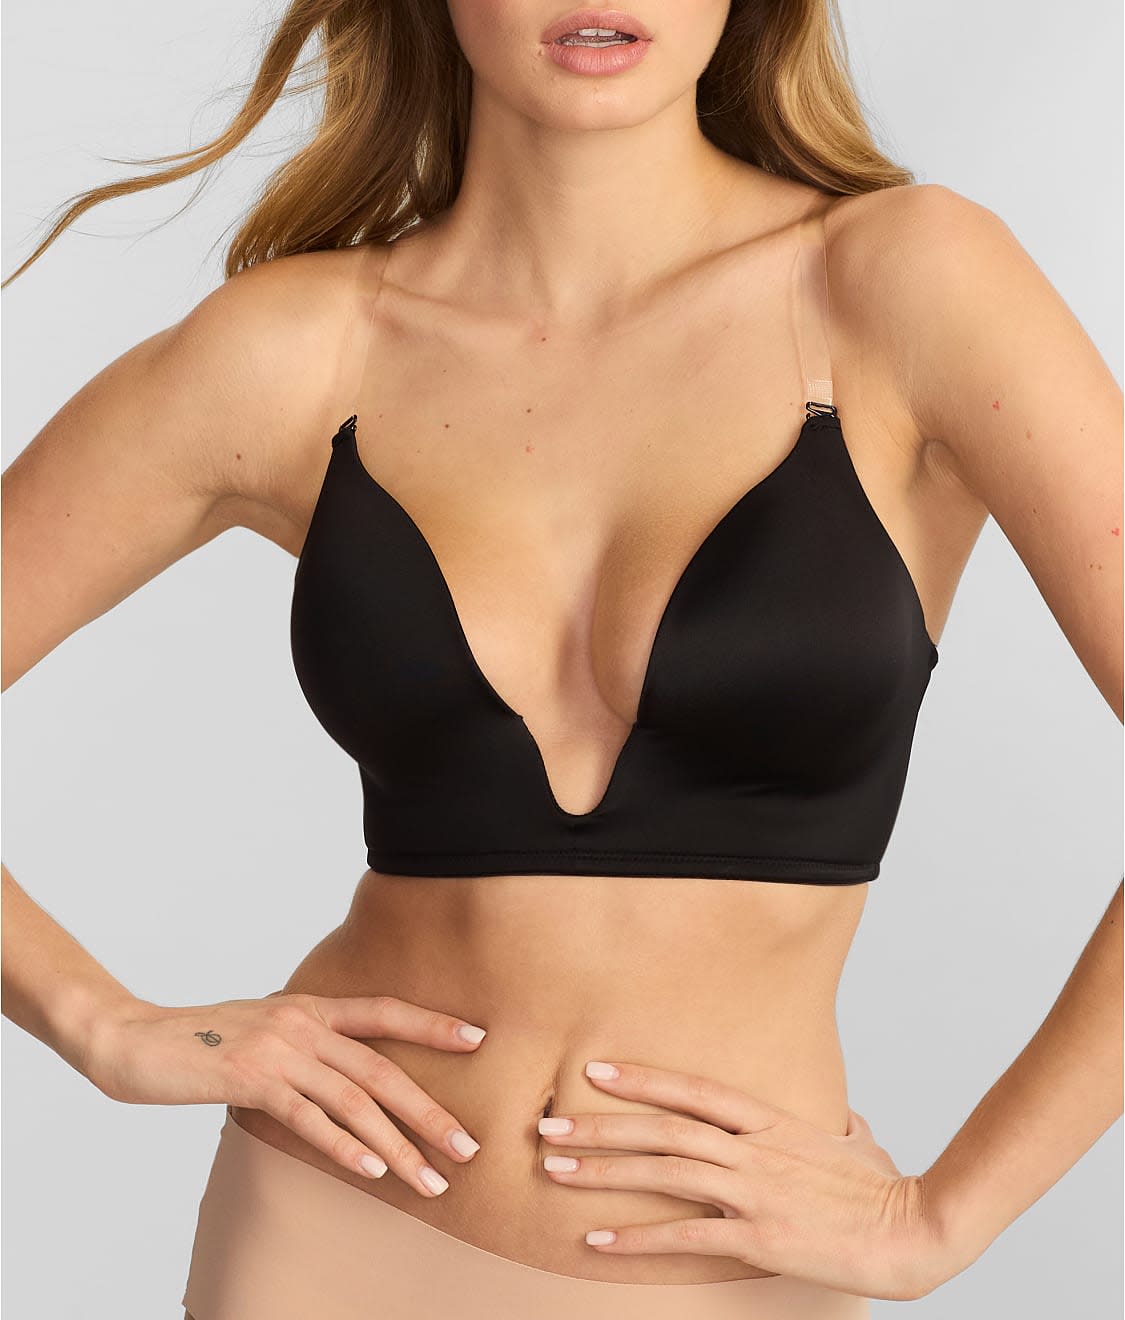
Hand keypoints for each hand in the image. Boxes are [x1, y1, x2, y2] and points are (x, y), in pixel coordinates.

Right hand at [87, 993, 486, 1197]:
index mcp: (311, 1006)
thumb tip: (343, 1073)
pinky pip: (309, 1118)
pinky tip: (372, 1172)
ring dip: (398, 1146)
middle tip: (468, 1147)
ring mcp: (279, 1049)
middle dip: (430, 1111)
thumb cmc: (200, 1040)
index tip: (477, 1039)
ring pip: (355, 1101)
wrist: (135, 1039)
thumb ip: (305, 1043)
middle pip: (382, 1069)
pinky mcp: (250, 1079)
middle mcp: (303, 1022)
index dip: (432, 1023)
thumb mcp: (263, 1028)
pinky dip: (344, 1146)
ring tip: (431, 1180)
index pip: (384, 1011)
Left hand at [538, 1060, 946, 1300]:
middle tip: (548, 1125)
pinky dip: (636, 1238)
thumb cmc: (887, 1187)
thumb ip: (831, 1120)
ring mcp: (753, 1189)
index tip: (595, 1073)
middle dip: (601, 1125)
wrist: (915, 1231)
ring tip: (557, 1167)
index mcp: (771, 1119)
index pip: (692, 1089)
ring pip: (663, 1172)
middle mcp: (753, 1147)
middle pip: (662, 1127)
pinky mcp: (758, 1236)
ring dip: (604, 1170)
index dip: (641, 1079)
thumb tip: (834, 1113)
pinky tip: (598, 1242)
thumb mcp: (856, 1137)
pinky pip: (683, 1236)